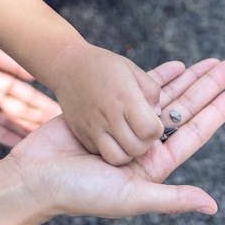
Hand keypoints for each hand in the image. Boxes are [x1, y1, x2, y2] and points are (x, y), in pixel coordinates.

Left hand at [0, 31, 60, 145]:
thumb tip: (38, 74)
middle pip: (22, 111)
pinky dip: (4, 138)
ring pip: (9, 123)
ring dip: (26, 133)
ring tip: (48, 144)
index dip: (45, 104)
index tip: (65, 112)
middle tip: (65, 134)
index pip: (29, 93)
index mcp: (2, 77)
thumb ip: (13, 64)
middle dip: (41, 122)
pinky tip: (21, 146)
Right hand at [9, 58, 224, 217]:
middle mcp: (144, 146)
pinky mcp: (107, 113)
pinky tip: (174, 65)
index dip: (214, 113)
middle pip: (183, 110)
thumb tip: (213, 205)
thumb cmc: (80, 193)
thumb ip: (173, 199)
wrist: (34, 178)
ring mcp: (125, 127)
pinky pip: (138, 90)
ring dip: (186, 78)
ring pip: (164, 97)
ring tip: (207, 60)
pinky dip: (156, 77)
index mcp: (154, 165)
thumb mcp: (131, 197)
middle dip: (206, 88)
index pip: (192, 133)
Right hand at [51, 44, 163, 165]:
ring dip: (127, 150)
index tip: (152, 120)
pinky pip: (101, 153)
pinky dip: (109, 149)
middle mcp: (108, 116)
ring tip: (127, 137)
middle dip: (144, 142)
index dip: (156, 128)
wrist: (67, 66)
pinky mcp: (81, 134)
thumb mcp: (133, 71)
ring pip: (118, 157)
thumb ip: (152, 92)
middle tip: (140, 130)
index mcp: (125, 98)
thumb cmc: (105, 66)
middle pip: (137, 148)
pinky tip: (111, 135)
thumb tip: (157, 115)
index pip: (151, 130)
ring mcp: (93, 128)